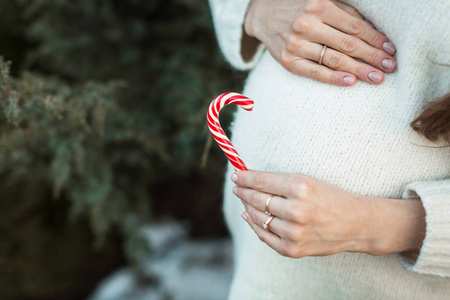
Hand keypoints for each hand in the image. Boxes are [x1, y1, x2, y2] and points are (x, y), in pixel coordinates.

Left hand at [231, 170, 425, 257]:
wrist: (357, 224)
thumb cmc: (331, 197)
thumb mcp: (309, 181)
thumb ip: (279, 181)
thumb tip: (249, 179)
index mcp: (301, 187)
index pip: (261, 181)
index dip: (245, 178)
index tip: (236, 175)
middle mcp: (296, 210)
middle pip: (257, 199)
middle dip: (243, 191)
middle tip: (238, 187)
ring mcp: (294, 233)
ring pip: (258, 218)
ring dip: (247, 207)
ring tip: (244, 200)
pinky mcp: (293, 249)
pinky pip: (264, 236)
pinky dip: (254, 225)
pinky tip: (249, 216)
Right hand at [244, 0, 396, 85]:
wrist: (263, 14)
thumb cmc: (299, 7)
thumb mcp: (321, 1)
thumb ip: (344, 13)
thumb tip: (373, 32)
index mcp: (319, 5)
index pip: (355, 26)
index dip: (375, 39)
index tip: (390, 49)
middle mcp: (307, 24)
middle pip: (348, 44)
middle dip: (372, 57)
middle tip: (390, 67)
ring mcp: (296, 44)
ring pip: (334, 60)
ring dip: (359, 70)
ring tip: (377, 78)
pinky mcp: (288, 60)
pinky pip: (314, 72)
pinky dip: (333, 78)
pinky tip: (350, 82)